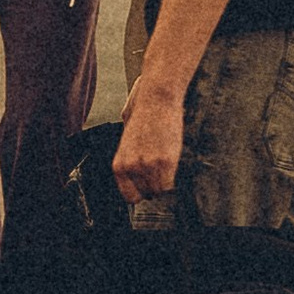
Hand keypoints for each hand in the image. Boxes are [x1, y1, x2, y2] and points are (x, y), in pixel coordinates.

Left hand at [111, 74, 183, 203]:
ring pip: (160, 190)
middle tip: (161, 173)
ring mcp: (149, 166)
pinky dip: (174, 179)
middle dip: (154, 186)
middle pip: (147, 194)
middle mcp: (132, 168)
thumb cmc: (143, 111)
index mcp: (120, 164)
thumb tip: (135, 170)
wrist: (157, 97)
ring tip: (167, 166)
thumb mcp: (127, 138)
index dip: (141, 192)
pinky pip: (171, 184)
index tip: (148, 187)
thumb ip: (129, 156)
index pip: (129, 196)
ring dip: (165, 182)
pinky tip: (173, 165)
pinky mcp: (166, 161)